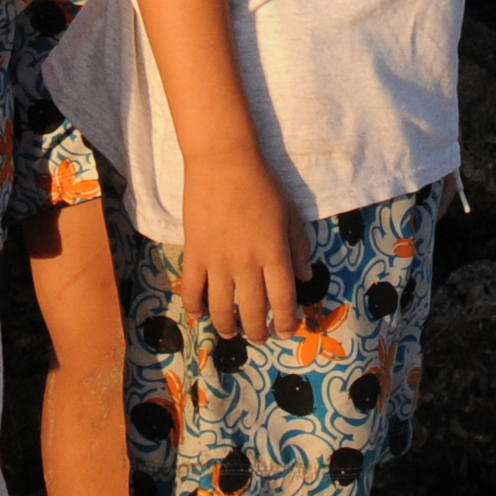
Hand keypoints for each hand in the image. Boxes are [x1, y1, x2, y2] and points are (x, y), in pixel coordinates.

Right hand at [176, 149, 301, 343]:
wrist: (223, 160)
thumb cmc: (263, 183)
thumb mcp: (291, 213)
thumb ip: (299, 248)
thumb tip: (304, 279)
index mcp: (275, 253)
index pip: (283, 301)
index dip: (287, 323)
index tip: (287, 331)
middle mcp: (247, 263)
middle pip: (253, 312)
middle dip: (258, 332)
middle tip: (260, 335)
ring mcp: (218, 261)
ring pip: (221, 310)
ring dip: (228, 327)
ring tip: (231, 331)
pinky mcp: (194, 253)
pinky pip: (191, 291)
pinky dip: (195, 308)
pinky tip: (201, 313)